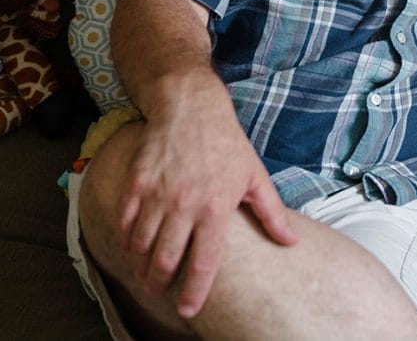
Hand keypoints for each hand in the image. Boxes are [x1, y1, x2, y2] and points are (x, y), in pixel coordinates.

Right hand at [119, 77, 297, 317]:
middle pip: (165, 260)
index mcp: (215, 208)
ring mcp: (156, 194)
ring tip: (145, 275)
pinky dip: (125, 239)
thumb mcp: (255, 176)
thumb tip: (292, 242)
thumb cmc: (227, 143)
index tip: (189, 310)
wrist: (191, 107)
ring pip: (141, 245)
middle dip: (160, 284)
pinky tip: (131, 246)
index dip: (194, 292)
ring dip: (140, 266)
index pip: (203, 263)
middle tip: (160, 293)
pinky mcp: (136, 182)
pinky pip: (124, 221)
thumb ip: (272, 213)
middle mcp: (184, 205)